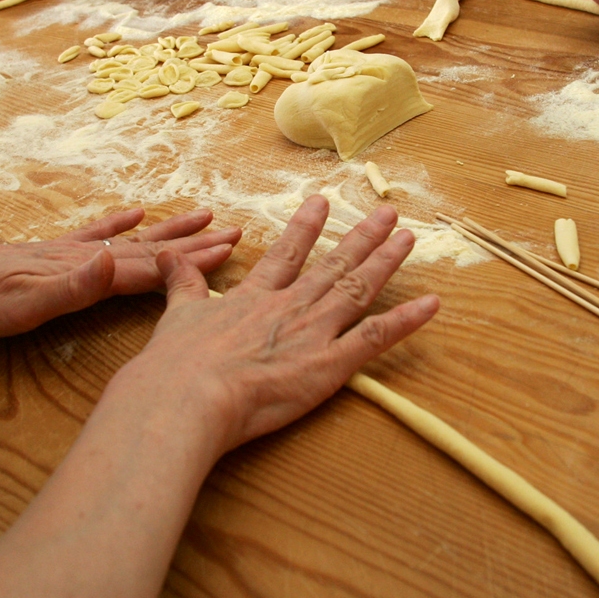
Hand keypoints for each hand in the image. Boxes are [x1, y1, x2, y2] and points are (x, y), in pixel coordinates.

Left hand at [0, 208, 241, 339]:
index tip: (231, 251)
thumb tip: (116, 261)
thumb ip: (70, 288)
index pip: (147, 268)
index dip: (191, 263)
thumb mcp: (18, 306)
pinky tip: (134, 213)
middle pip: (147, 250)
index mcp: (81, 273)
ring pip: (129, 240)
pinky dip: (117, 224)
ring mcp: (64, 251)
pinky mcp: (46, 253)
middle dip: (193, 244)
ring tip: (202, 215)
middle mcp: (80, 257)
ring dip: (166, 231)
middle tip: (236, 232)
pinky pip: (92, 233)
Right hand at [126, 196, 438, 453]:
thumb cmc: (176, 364)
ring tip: (409, 238)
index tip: (322, 202)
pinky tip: (432, 304)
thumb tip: (166, 256)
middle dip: (362, 237)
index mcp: (254, 297)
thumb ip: (182, 283)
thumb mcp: (177, 315)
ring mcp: (313, 332)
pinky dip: (406, 321)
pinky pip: (376, 338)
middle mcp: (290, 307)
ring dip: (386, 262)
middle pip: (334, 265)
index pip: (286, 254)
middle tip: (387, 212)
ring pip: (358, 289)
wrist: (187, 396)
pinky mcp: (329, 364)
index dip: (306, 228)